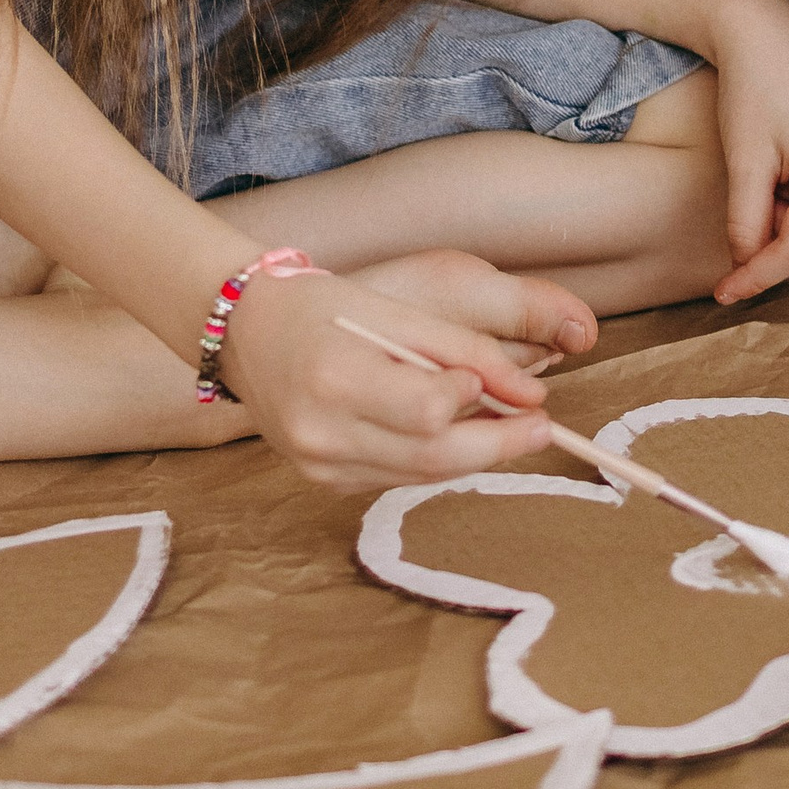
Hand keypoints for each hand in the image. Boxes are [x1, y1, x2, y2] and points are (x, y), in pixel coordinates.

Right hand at [216, 253, 597, 494]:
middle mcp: (323, 433)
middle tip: (543, 425)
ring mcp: (319, 465)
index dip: (470, 398)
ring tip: (504, 426)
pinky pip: (394, 477)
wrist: (246, 333)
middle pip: (433, 458)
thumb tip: (530, 394)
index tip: (492, 379)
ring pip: (419, 476)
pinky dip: (429, 458)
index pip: (427, 411)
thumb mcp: (393, 312)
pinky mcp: (323, 480)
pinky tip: (442, 432)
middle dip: (498, 444)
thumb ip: (463, 351)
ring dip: (470, 453)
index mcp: (336, 378)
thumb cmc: (320, 308)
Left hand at [700, 0, 788, 301]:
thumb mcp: (743, 159)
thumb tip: (746, 267)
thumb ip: (746, 223)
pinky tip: (782, 168)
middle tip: (743, 212)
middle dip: (779, 246)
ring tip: (764, 180)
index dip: (758, 276)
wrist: (767, 28)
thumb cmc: (751, 86)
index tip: (722, 293)